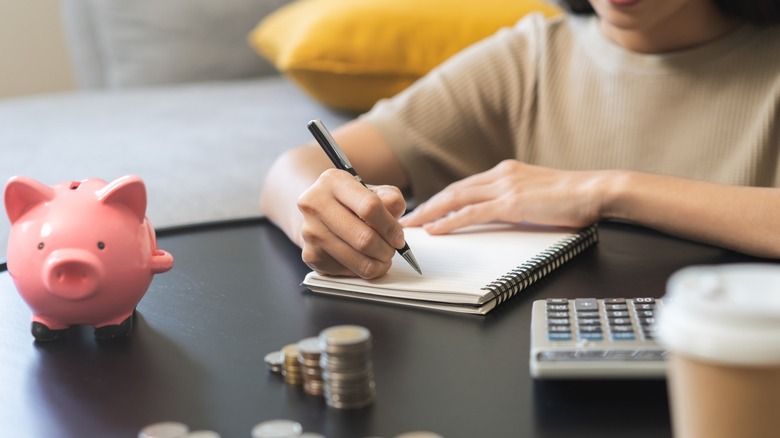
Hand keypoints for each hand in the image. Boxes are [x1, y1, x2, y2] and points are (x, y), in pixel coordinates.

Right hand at [297, 169, 406, 278]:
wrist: (320, 211)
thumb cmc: (351, 202)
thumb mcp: (374, 191)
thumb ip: (391, 200)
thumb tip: (395, 218)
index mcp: (333, 181)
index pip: (369, 207)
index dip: (390, 227)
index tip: (399, 237)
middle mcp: (315, 204)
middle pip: (364, 238)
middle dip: (386, 249)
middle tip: (392, 249)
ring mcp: (310, 231)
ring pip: (357, 260)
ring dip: (377, 263)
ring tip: (381, 256)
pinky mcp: (311, 255)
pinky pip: (347, 272)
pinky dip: (362, 269)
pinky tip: (363, 259)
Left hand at [400, 160, 608, 233]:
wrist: (597, 190)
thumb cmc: (576, 196)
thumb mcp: (539, 194)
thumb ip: (519, 198)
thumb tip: (506, 211)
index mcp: (507, 171)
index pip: (466, 185)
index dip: (443, 198)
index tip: (428, 209)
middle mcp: (501, 175)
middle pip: (454, 190)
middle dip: (430, 205)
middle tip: (410, 218)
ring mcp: (505, 187)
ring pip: (457, 199)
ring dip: (431, 213)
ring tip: (414, 225)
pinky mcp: (511, 203)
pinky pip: (471, 213)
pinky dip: (450, 221)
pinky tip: (436, 229)